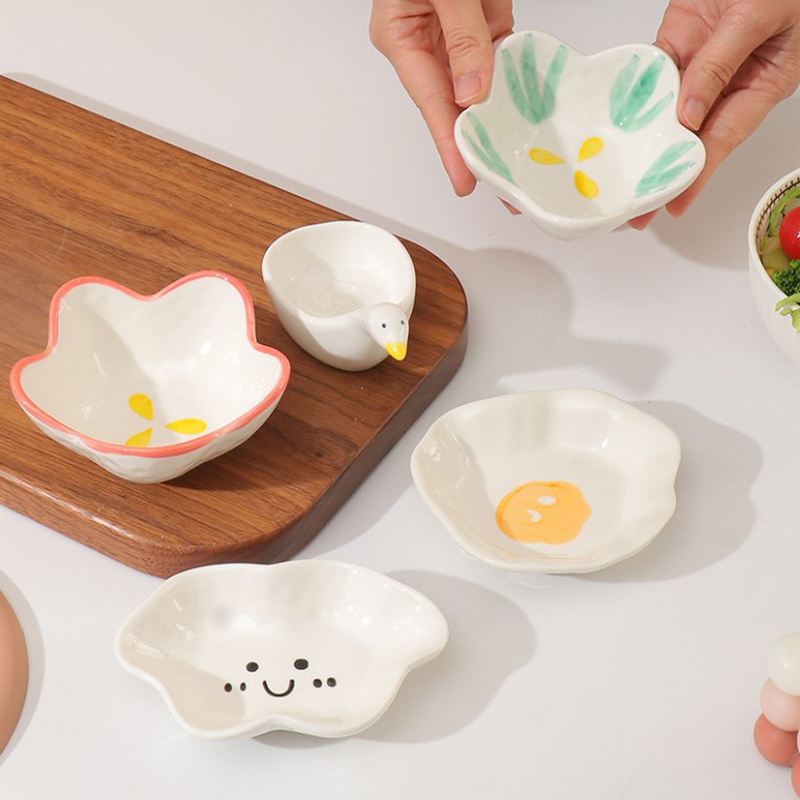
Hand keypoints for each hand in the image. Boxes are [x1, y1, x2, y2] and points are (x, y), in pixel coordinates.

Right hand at [370, 0, 513, 195]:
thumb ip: (462, 32)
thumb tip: (473, 87)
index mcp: (401, 36)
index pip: (430, 102)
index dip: (449, 144)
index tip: (463, 178)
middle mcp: (426, 41)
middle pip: (455, 104)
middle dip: (476, 142)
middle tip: (498, 181)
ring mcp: (455, 34)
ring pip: (481, 86)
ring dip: (500, 116)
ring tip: (517, 154)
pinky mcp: (482, 20)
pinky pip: (500, 57)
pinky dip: (515, 80)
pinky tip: (528, 106)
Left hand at [630, 0, 799, 228]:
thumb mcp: (758, 15)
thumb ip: (721, 62)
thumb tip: (689, 114)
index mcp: (763, 81)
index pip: (724, 137)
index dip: (698, 174)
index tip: (675, 204)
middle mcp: (728, 80)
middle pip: (690, 135)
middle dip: (664, 172)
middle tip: (637, 211)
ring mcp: (700, 61)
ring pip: (666, 111)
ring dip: (643, 142)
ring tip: (621, 178)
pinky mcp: (677, 42)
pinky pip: (651, 76)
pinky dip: (633, 98)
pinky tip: (615, 125)